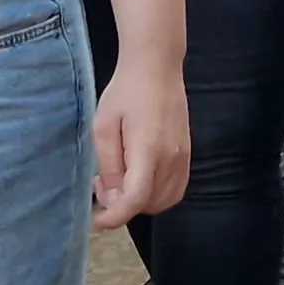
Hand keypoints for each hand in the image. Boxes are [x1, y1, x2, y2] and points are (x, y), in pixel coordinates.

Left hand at [89, 60, 190, 226]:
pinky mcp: (187, 153)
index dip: (114, 217)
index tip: (96, 219)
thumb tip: (114, 197)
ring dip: (140, 202)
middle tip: (103, 184)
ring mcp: (183, 156)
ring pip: (165, 201)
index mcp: (148, 150)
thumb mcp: (104, 127)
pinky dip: (157, 194)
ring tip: (120, 179)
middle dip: (123, 206)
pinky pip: (176, 188)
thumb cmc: (125, 91)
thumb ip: (109, 166)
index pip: (134, 200)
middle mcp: (171, 158)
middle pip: (149, 205)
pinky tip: (139, 177)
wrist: (157, 66)